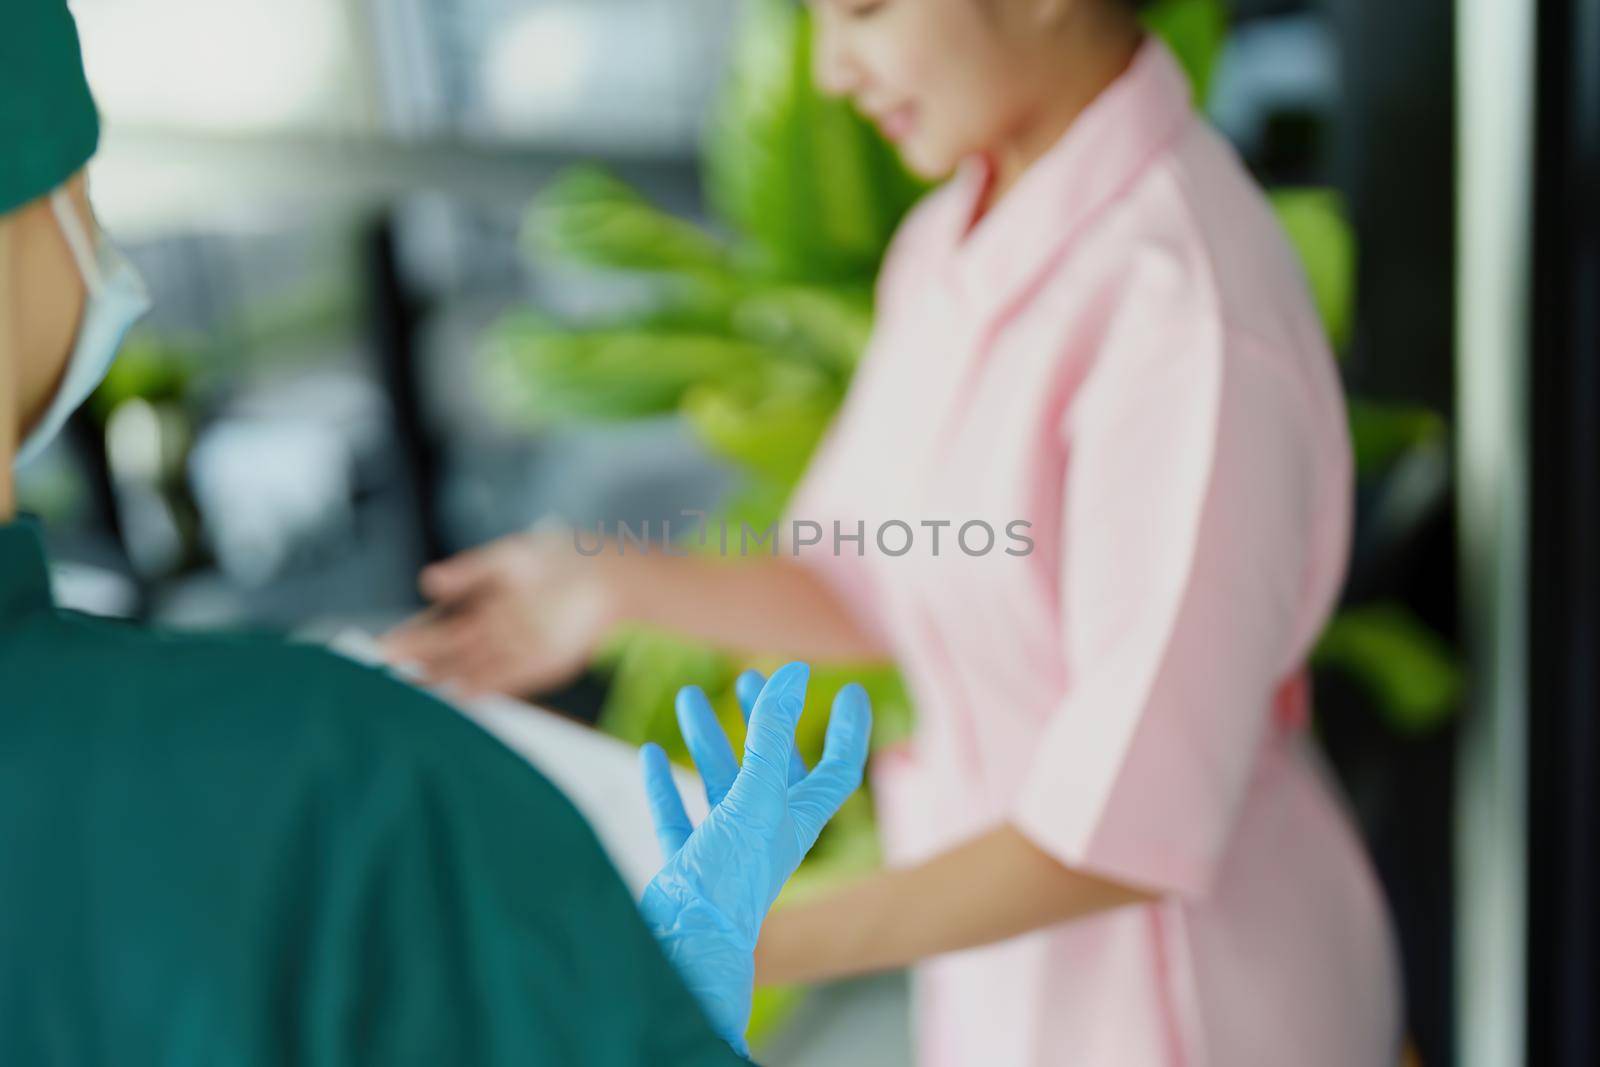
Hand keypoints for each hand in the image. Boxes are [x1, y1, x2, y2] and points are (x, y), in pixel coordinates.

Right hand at [380, 524, 619, 697]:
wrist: (609, 577)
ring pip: (466, 669)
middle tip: (379, 674)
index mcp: (480, 605)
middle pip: (445, 652)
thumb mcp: (510, 558)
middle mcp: (492, 632)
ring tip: (405, 691)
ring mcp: (513, 650)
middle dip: (413, 663)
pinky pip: (501, 680)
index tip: (378, 647)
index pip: (435, 626)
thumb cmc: (562, 560)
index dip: (408, 637)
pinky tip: (454, 695)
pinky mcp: (538, 664)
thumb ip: (469, 571)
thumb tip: (427, 583)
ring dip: (438, 682)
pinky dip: (478, 688)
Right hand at [639, 663, 871, 1055]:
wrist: (688, 943)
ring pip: (722, 785)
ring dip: (709, 742)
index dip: (847, 731)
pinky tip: (651, 755)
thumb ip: (771, 734)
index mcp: (797, 818)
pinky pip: (680, 817)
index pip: (837, 768)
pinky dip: (668, 785)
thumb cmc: (731, 874)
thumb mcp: (755, 794)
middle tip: (748, 681)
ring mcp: (727, 850)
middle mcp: (767, 832)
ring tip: (688, 699)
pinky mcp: (690, 866)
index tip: (848, 692)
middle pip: (774, 766)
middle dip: (763, 722)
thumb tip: (792, 673)